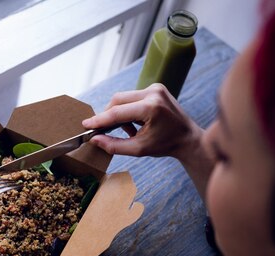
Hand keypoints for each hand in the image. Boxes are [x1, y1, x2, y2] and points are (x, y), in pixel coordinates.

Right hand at [82, 83, 202, 161]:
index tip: (86, 125)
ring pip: (124, 98)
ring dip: (120, 114)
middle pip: (117, 100)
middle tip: (103, 130)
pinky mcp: (156, 88)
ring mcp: (155, 88)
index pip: (117, 112)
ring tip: (129, 131)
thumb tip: (95, 139)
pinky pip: (133, 97)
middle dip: (108, 115)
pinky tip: (136, 124)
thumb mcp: (139, 149)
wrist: (188, 138)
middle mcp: (153, 93)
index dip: (99, 119)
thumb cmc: (166, 145)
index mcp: (151, 108)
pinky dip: (129, 110)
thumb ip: (114, 145)